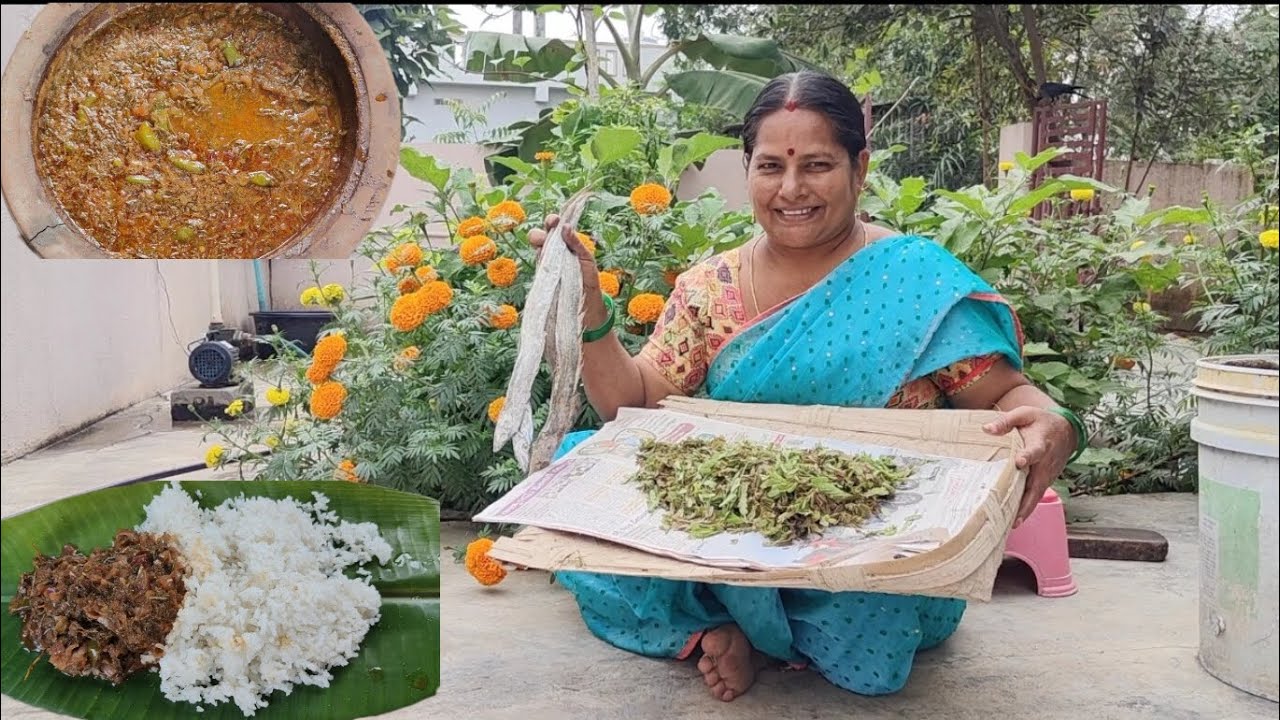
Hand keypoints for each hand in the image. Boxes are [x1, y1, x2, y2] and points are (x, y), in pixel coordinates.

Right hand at [527, 214, 601, 293]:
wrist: (587, 301)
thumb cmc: (588, 277)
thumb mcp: (586, 258)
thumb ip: (576, 243)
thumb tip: (565, 226)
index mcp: (565, 243)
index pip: (554, 228)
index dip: (552, 221)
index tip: (554, 220)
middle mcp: (553, 251)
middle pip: (539, 237)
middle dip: (538, 233)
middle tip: (542, 237)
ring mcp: (547, 264)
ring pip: (537, 250)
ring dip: (538, 247)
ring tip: (544, 248)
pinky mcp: (543, 277)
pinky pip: (538, 266)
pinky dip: (540, 262)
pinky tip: (544, 261)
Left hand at [982, 406, 1076, 527]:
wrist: (1067, 431)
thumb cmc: (1041, 422)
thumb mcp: (1025, 414)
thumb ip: (1006, 422)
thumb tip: (986, 429)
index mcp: (1041, 444)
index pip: (1035, 451)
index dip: (1028, 456)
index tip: (1019, 462)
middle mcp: (1045, 463)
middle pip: (1037, 483)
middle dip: (1026, 499)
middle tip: (1014, 513)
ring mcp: (1047, 474)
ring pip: (1037, 494)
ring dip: (1026, 509)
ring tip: (1012, 523)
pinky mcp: (1045, 481)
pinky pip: (1036, 496)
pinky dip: (1027, 508)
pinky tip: (1014, 520)